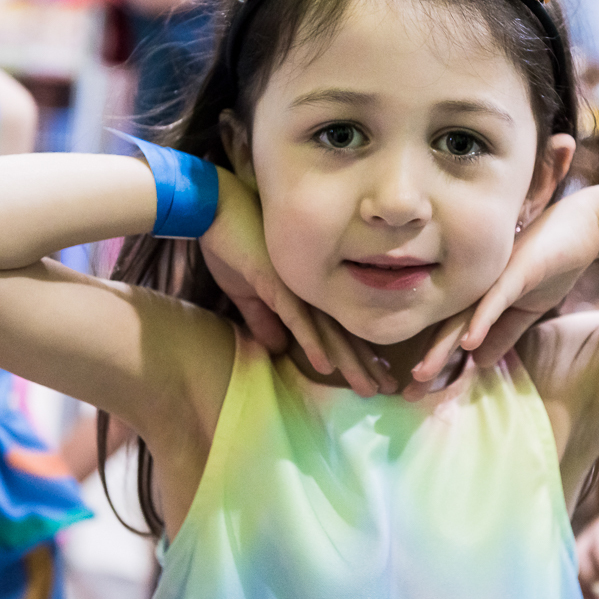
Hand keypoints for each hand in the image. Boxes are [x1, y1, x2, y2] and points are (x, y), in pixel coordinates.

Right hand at [201, 169, 395, 396]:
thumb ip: (264, 317)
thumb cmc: (231, 243)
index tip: (377, 377)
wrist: (211, 209)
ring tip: (367, 387)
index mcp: (306, 289)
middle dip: (365, 363)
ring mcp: (295, 284)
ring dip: (348, 360)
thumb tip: (277, 348)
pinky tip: (324, 365)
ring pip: (328, 329)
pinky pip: (297, 316)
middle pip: (342, 331)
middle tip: (387, 388)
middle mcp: (308, 287)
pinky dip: (311, 341)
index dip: (358, 354)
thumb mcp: (246, 290)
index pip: (337, 327)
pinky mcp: (275, 282)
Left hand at [408, 190, 598, 392]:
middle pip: (448, 326)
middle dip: (429, 360)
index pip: (451, 333)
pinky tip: (468, 342)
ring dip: (444, 345)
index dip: (435, 361)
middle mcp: (478, 285)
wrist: (583, 226)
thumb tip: (477, 361)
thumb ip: (503, 332)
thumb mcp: (526, 308)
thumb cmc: (551, 263)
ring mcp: (494, 276)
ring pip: (464, 315)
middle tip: (408, 392)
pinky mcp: (516, 270)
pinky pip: (495, 298)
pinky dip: (481, 320)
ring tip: (424, 372)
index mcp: (479, 295)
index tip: (415, 392)